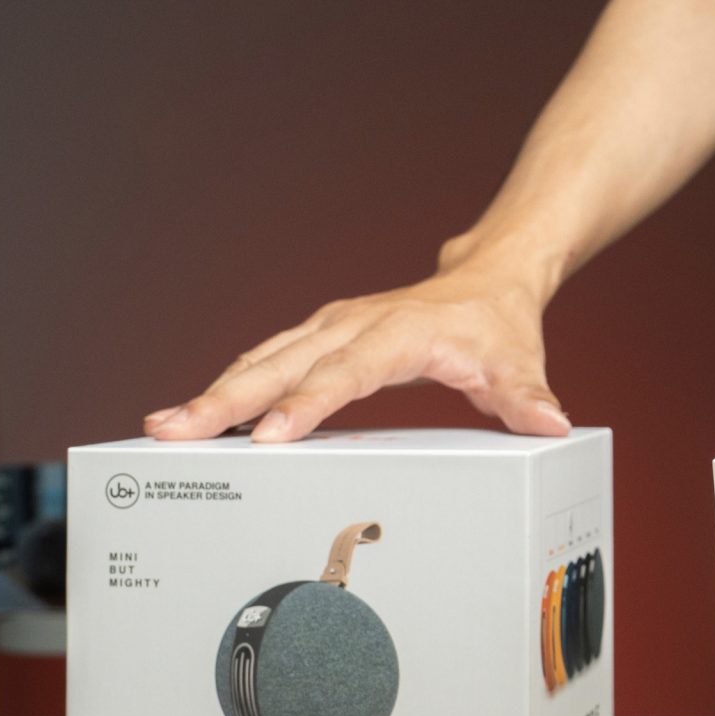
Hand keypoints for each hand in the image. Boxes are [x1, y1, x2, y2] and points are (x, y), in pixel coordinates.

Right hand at [143, 261, 568, 443]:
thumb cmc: (496, 325)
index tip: (268, 436)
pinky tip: (198, 416)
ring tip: (165, 425)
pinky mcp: (319, 336)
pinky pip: (267, 361)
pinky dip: (230, 386)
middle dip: (226, 399)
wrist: (486, 279)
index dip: (306, 405)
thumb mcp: (519, 363)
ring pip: (263, 360)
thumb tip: (549, 424)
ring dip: (214, 393)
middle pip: (282, 364)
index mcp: (398, 333)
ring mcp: (331, 327)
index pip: (344, 374)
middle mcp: (354, 324)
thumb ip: (528, 397)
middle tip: (176, 430)